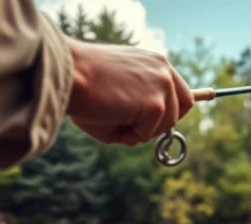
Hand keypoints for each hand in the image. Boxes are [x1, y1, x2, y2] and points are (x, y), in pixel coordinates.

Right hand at [65, 37, 194, 145]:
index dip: (172, 108)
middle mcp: (163, 69)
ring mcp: (163, 86)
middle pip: (184, 105)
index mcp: (154, 61)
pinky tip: (110, 119)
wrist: (66, 73)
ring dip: (140, 131)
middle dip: (165, 122)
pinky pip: (147, 134)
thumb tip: (142, 135)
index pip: (179, 88)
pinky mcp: (156, 104)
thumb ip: (138, 106)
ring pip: (167, 124)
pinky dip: (129, 136)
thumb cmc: (81, 83)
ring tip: (111, 117)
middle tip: (137, 128)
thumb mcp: (117, 90)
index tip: (158, 120)